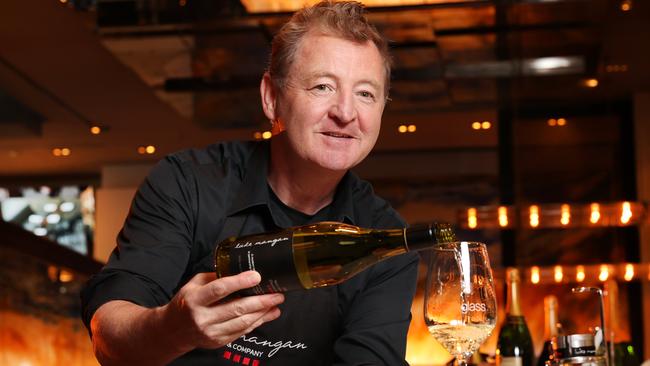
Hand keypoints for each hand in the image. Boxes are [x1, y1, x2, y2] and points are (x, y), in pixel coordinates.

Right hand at [161, 271, 283, 351]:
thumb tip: (240, 269)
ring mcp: (211, 332)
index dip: (240, 282)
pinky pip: (241, 332)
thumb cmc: (186, 302)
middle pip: (236, 308)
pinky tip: (267, 315)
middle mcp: (202, 318)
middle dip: (260, 301)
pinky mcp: (218, 341)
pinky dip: (256, 322)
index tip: (256, 276)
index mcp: (194, 299)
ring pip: (242, 322)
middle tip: (277, 294)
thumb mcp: (194, 284)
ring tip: (276, 303)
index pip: (220, 289)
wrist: (173, 330)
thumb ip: (215, 277)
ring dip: (263, 313)